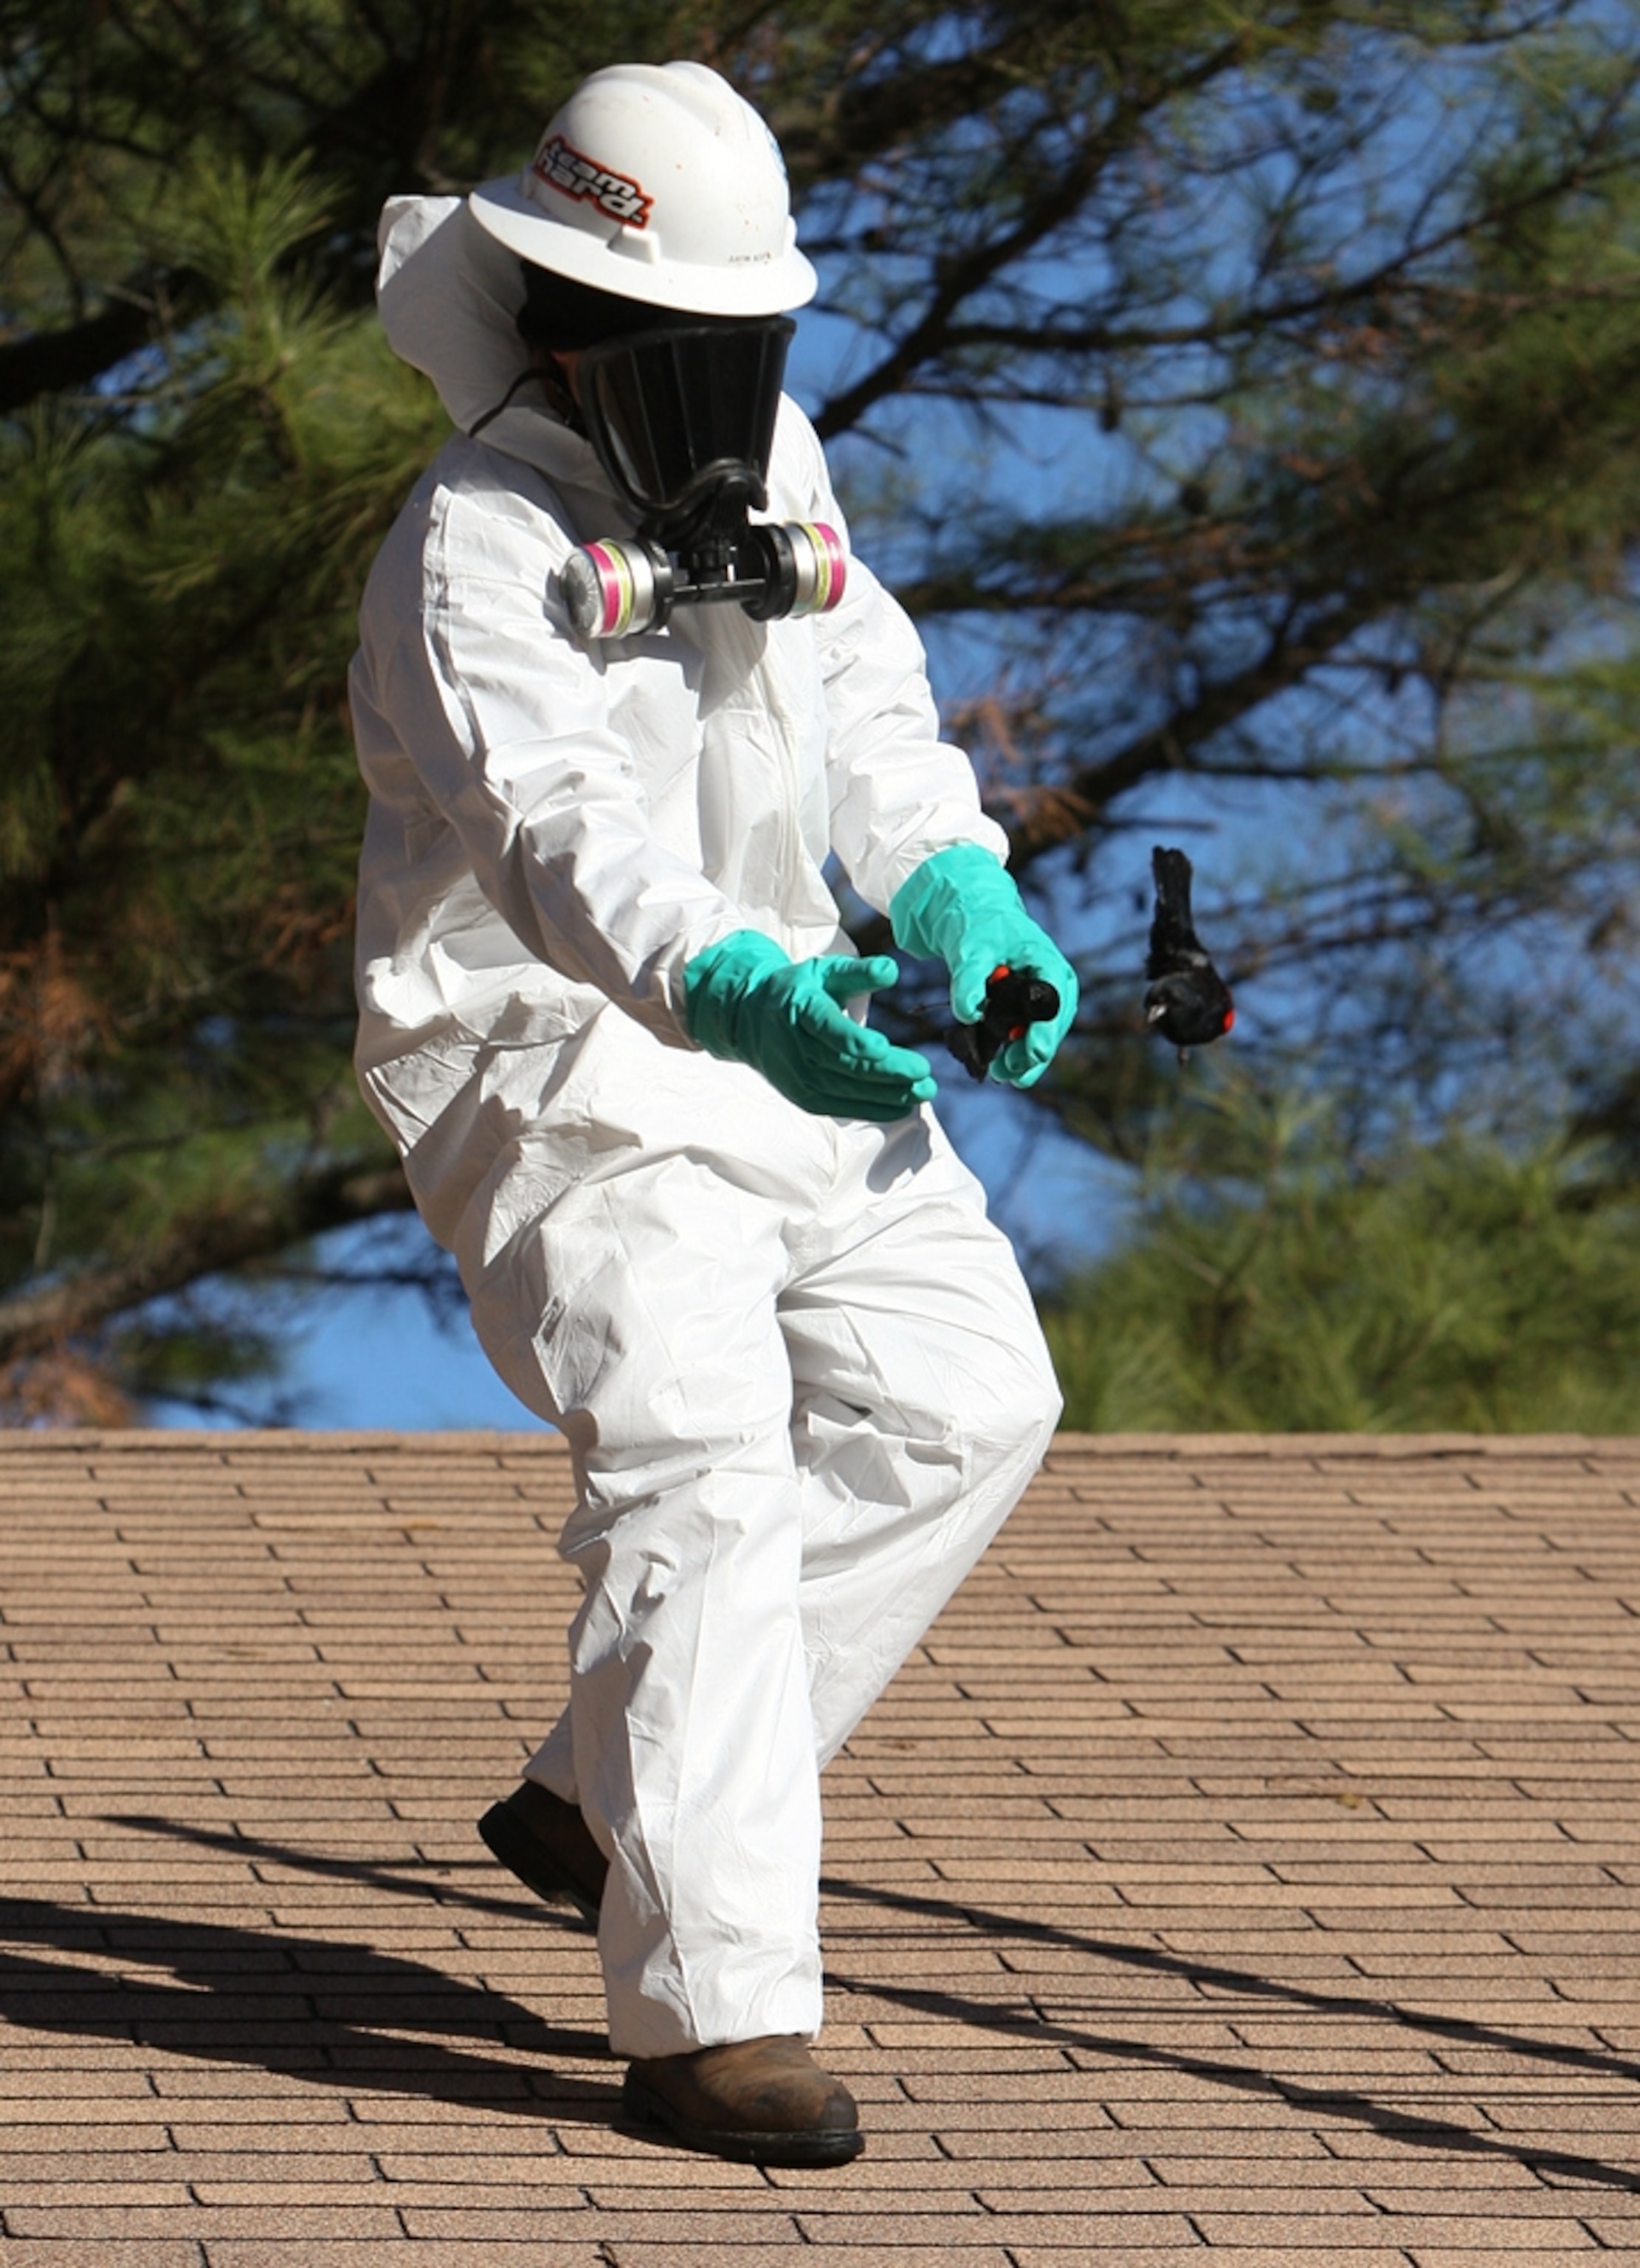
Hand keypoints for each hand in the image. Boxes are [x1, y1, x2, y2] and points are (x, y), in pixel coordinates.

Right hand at [684, 931, 936, 1120]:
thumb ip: (859, 973)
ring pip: (845, 1089)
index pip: (826, 1026)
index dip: (852, 1040)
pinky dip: (871, 1108)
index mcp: (801, 1008)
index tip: (883, 1047)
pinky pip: (839, 1107)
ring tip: (923, 1091)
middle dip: (887, 1072)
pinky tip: (901, 1106)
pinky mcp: (802, 1096)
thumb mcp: (825, 972)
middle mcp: (795, 1046)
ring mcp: (797, 1076)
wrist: (751, 1020)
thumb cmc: (800, 991)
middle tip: (925, 1075)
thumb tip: (891, 971)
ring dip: (886, 1094)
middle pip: (844, 1063)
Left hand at [889, 844, 1076, 1087]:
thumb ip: (969, 979)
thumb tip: (967, 1013)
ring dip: (1023, 1057)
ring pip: (1042, 1036)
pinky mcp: (1031, 1008)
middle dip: (1031, 1054)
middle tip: (1007, 1074)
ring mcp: (1046, 999)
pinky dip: (1015, 1049)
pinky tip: (998, 1064)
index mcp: (1050, 966)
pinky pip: (1029, 1034)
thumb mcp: (971, 948)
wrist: (975, 917)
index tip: (1031, 1055)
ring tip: (1000, 1074)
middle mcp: (1056, 986)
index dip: (1044, 1034)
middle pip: (1051, 1028)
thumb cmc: (979, 926)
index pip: (1054, 1006)